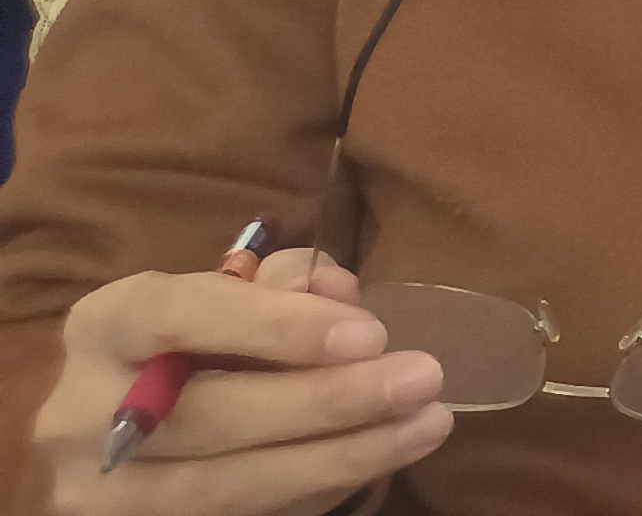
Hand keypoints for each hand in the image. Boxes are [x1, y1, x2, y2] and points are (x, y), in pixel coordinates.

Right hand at [35, 248, 446, 515]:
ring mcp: (99, 491)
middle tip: (422, 379)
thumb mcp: (228, 296)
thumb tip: (341, 296)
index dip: (275, 325)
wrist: (128, 424)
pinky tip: (376, 461)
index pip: (179, 315)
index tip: (369, 334)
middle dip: (324, 401)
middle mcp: (81, 414)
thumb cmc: (198, 340)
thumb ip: (283, 286)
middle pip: (206, 416)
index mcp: (105, 327)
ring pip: (221, 486)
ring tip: (425, 426)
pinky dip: (312, 491)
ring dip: (337, 457)